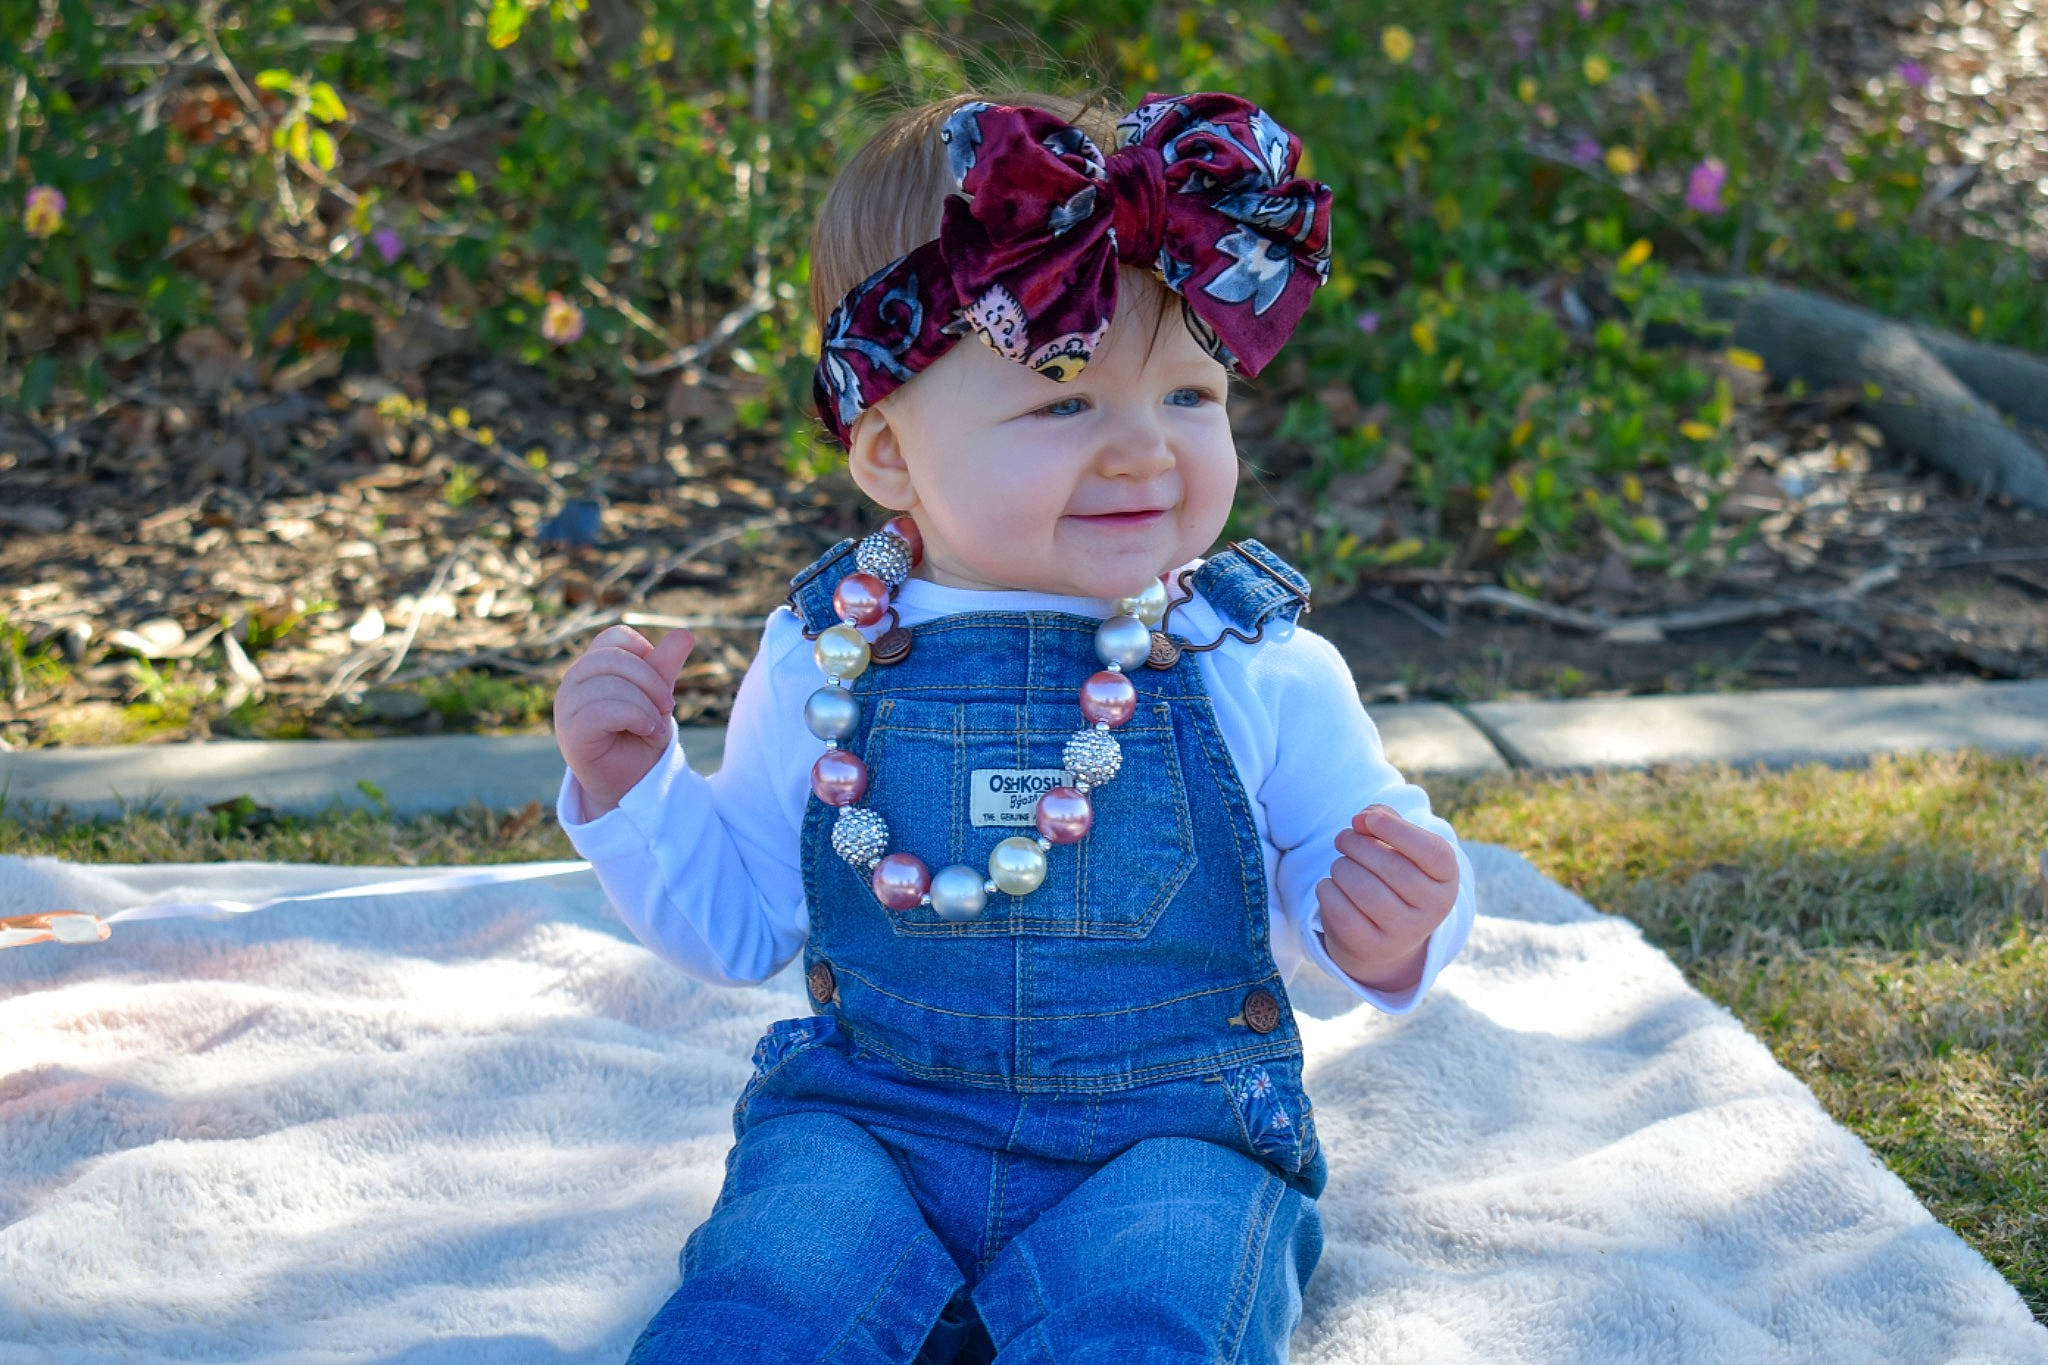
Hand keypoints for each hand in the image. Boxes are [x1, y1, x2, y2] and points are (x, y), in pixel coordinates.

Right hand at [554, 624, 695, 817]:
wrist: (633, 784)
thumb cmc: (640, 737)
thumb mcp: (658, 696)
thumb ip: (665, 666)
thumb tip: (685, 633)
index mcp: (591, 667)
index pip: (615, 637)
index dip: (645, 655)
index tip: (660, 685)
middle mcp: (573, 683)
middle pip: (614, 658)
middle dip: (651, 682)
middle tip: (667, 708)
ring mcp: (568, 707)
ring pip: (610, 685)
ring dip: (646, 706)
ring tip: (656, 727)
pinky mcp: (572, 732)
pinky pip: (603, 711)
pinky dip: (636, 718)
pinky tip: (647, 732)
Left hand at [1315, 804, 1459, 993]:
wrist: (1386, 932)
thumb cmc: (1393, 873)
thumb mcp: (1400, 845)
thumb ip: (1386, 819)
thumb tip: (1361, 820)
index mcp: (1446, 878)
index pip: (1430, 851)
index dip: (1395, 829)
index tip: (1366, 819)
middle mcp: (1432, 909)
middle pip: (1390, 867)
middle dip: (1356, 844)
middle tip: (1343, 838)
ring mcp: (1404, 933)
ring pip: (1362, 888)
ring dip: (1340, 867)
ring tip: (1340, 865)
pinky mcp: (1372, 947)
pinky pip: (1341, 911)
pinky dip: (1328, 889)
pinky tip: (1332, 885)